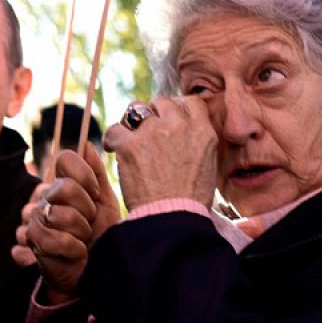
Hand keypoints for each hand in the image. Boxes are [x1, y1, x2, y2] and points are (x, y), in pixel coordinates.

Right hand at [13, 144, 120, 302]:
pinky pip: (55, 239)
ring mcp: (36, 217)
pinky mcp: (33, 241)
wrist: (97, 269)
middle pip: (64, 187)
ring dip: (81, 232)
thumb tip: (86, 144)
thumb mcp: (106, 201)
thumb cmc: (102, 234)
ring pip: (61, 214)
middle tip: (89, 222)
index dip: (85, 176)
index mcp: (62, 182)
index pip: (65, 159)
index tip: (96, 194)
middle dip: (86, 209)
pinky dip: (73, 249)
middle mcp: (45, 196)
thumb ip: (97, 173)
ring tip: (83, 240)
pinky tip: (76, 253)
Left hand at [101, 96, 216, 209]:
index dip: (177, 108)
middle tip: (148, 133)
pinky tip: (114, 150)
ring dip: (132, 122)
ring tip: (130, 139)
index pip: (190, 102)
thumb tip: (187, 131)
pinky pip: (114, 130)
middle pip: (161, 102)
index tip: (169, 119)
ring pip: (136, 110)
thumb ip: (199, 141)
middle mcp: (179, 125)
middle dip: (154, 114)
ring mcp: (154, 132)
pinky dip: (112, 140)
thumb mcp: (209, 165)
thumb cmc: (191, 200)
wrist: (173, 220)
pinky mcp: (131, 145)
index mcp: (202, 130)